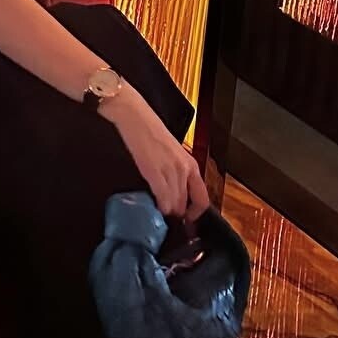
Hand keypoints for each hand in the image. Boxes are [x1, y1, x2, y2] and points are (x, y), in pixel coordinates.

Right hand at [104, 89, 209, 221]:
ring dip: (167, 212)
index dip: (195, 214)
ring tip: (157, 213)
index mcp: (191, 164)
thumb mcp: (172, 153)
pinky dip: (159, 207)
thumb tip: (174, 193)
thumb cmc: (151, 132)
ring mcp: (171, 171)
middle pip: (186, 205)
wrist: (135, 116)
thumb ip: (177, 172)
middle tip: (166, 219)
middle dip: (177, 215)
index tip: (186, 220)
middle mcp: (185, 170)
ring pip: (174, 205)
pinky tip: (154, 207)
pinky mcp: (154, 172)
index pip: (202, 199)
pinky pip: (162, 199)